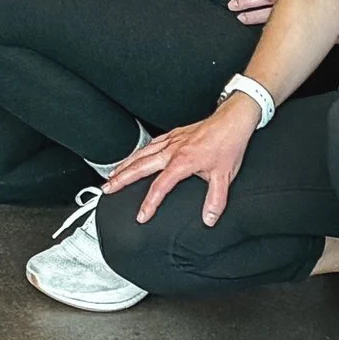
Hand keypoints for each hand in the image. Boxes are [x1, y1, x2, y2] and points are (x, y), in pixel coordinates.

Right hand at [107, 95, 259, 226]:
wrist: (231, 121)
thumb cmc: (228, 145)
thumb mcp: (225, 176)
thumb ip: (215, 200)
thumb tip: (209, 218)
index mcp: (182, 162)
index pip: (159, 187)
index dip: (149, 203)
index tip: (142, 215)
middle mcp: (171, 150)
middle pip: (139, 166)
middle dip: (120, 179)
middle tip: (107, 188)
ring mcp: (170, 141)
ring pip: (140, 153)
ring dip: (124, 164)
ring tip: (112, 174)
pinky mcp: (173, 134)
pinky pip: (149, 144)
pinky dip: (138, 151)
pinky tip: (134, 156)